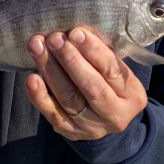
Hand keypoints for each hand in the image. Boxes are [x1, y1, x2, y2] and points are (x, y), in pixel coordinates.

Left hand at [24, 28, 146, 140]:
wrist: (106, 115)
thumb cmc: (109, 80)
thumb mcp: (115, 66)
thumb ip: (100, 50)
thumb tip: (75, 31)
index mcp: (131, 94)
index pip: (111, 69)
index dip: (93, 50)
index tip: (75, 32)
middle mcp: (115, 114)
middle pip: (91, 87)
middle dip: (70, 60)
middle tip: (54, 38)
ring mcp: (93, 127)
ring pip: (69, 99)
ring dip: (51, 71)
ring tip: (37, 48)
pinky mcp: (71, 132)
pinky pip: (53, 114)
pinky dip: (40, 96)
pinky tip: (31, 79)